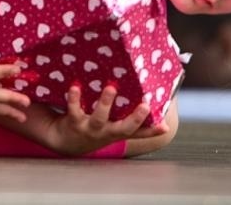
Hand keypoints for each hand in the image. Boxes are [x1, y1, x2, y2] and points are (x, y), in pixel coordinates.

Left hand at [30, 84, 163, 155]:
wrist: (65, 142)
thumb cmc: (93, 128)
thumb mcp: (109, 126)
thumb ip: (124, 114)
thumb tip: (143, 93)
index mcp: (117, 132)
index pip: (139, 133)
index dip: (152, 131)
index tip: (165, 127)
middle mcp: (107, 132)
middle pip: (124, 128)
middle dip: (136, 119)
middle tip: (145, 105)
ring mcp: (91, 129)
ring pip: (99, 118)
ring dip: (105, 103)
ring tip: (111, 88)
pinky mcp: (74, 123)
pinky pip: (74, 110)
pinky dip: (74, 99)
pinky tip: (75, 87)